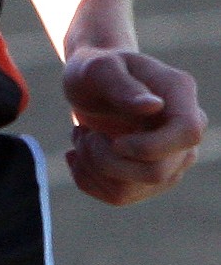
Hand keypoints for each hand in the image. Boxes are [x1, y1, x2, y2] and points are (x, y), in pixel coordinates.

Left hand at [63, 47, 206, 204]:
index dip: (151, 146)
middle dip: (106, 158)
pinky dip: (88, 178)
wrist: (88, 84)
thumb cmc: (94, 70)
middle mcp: (182, 133)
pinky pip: (117, 195)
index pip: (187, 133)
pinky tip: (79, 153)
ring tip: (80, 136)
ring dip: (92, 165)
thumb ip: (122, 85)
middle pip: (156, 171)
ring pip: (130, 189)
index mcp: (179, 94)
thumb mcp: (98, 69)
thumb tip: (154, 106)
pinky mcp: (149, 180)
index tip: (115, 141)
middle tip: (81, 132)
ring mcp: (169, 160)